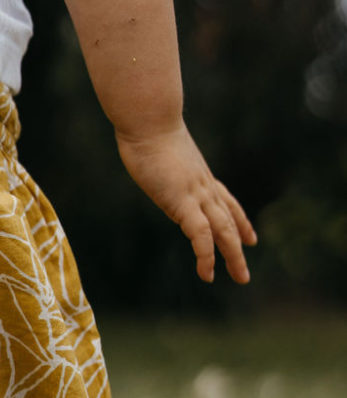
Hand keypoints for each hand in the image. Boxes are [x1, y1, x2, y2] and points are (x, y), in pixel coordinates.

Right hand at [116, 124, 256, 283]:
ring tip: (240, 278)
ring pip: (224, 230)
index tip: (251, 238)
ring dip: (233, 256)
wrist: (149, 120)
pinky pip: (201, 235)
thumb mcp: (157, 148)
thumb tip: (150, 154)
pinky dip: (206, 256)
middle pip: (229, 221)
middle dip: (239, 247)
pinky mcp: (183, 202)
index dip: (240, 221)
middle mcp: (204, 187)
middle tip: (244, 274)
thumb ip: (161, 159)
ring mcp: (197, 195)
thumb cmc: (146, 128)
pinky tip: (207, 274)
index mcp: (199, 176)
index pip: (226, 202)